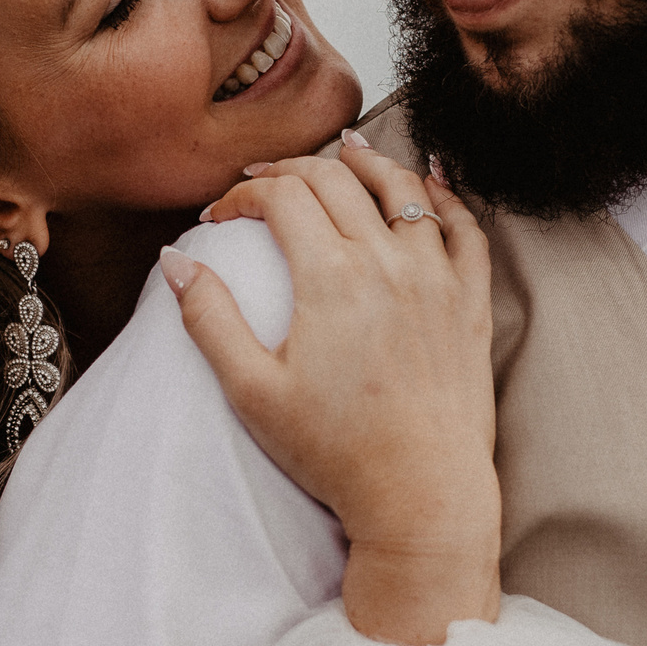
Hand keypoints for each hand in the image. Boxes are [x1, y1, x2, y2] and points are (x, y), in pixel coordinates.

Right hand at [159, 133, 499, 645]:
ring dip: (365, 162)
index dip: (244, 193)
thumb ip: (209, 318)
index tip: (222, 215)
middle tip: (264, 180)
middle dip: (291, 169)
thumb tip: (176, 259)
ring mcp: (436, 279)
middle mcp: (387, 262)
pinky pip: (464, 229)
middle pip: (336, 180)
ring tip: (343, 149)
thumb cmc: (336, 453)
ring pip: (402, 189)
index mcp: (329, 277)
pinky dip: (445, 195)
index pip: (282, 197)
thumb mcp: (252, 391)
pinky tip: (431, 178)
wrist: (422, 496)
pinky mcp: (470, 304)